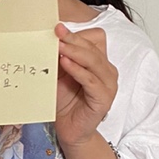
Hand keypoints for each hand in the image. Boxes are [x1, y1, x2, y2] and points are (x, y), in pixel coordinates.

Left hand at [54, 23, 117, 146]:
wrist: (70, 130)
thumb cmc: (66, 102)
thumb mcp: (59, 74)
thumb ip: (58, 57)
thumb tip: (49, 39)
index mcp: (99, 62)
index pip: (94, 38)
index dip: (77, 32)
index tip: (57, 27)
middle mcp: (107, 70)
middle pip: (93, 47)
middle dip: (73, 39)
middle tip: (56, 32)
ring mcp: (108, 84)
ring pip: (94, 60)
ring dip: (75, 52)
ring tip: (59, 46)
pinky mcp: (104, 98)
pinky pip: (91, 80)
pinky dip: (78, 70)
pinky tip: (65, 63)